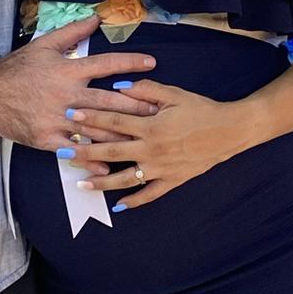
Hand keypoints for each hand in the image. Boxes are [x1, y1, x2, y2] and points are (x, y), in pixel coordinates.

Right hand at [0, 18, 159, 149]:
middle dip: (135, 106)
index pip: (105, 64)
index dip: (129, 62)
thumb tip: (96, 18)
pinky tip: (107, 166)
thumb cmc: (17, 68)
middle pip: (108, 101)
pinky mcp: (46, 138)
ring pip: (95, 128)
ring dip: (121, 134)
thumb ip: (72, 32)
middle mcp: (66, 95)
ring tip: (143, 139)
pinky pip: (72, 150)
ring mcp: (56, 118)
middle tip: (158, 111)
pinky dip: (90, 159)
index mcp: (67, 70)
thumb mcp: (44, 45)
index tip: (152, 63)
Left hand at [66, 82, 257, 209]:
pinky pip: (150, 195)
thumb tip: (119, 87)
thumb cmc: (202, 109)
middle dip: (84, 152)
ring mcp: (161, 168)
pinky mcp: (173, 180)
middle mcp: (152, 149)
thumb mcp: (175, 94)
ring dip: (101, 182)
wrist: (230, 130)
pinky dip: (134, 202)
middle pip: (111, 152)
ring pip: (125, 179)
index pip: (114, 122)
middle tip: (63, 152)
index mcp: (151, 126)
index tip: (70, 115)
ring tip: (80, 185)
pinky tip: (118, 206)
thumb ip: (146, 90)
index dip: (90, 118)